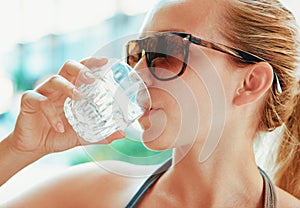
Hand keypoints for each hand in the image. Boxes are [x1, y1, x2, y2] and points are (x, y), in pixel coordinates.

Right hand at [7, 58, 124, 156]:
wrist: (36, 146)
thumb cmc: (61, 135)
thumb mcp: (83, 135)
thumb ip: (101, 134)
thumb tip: (122, 134)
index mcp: (72, 90)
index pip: (83, 70)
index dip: (93, 63)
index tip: (107, 62)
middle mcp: (59, 88)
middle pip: (68, 66)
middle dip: (81, 69)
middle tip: (93, 79)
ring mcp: (44, 93)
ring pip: (54, 80)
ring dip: (68, 87)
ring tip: (79, 98)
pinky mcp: (30, 102)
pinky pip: (40, 101)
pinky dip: (51, 114)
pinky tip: (60, 127)